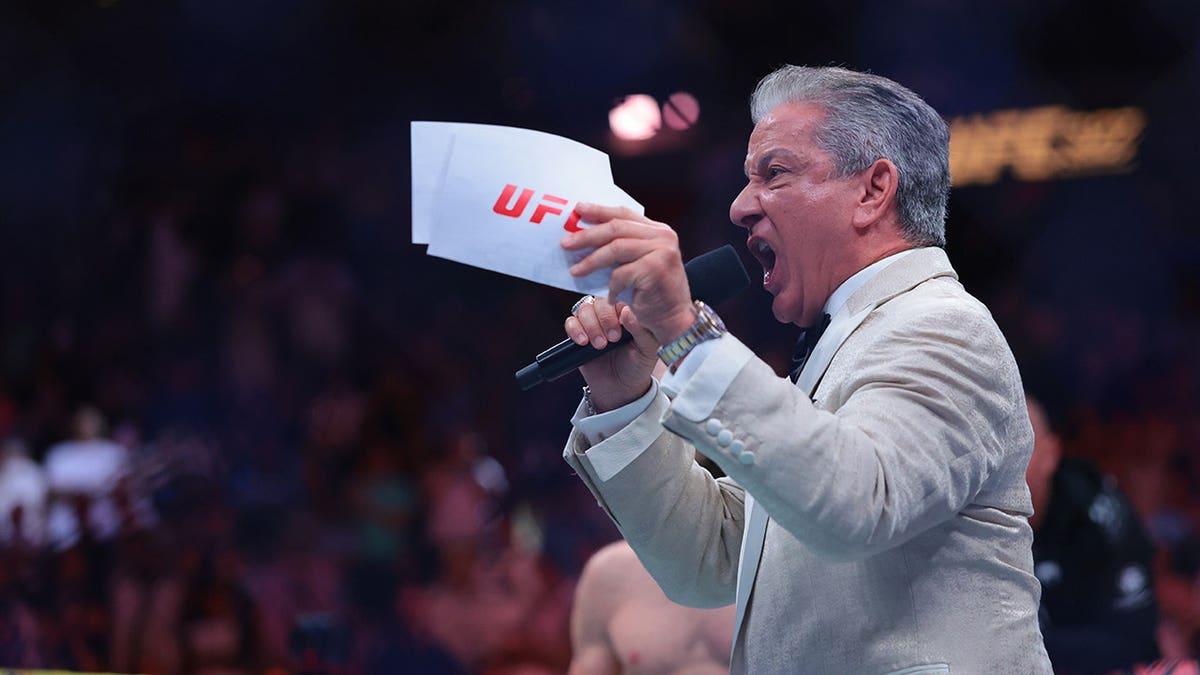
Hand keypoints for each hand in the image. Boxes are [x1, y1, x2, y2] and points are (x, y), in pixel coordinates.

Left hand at [561, 203, 694, 344]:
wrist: (674, 319)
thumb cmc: (652, 294)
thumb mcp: (637, 263)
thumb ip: (621, 247)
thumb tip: (583, 237)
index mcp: (659, 231)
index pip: (624, 214)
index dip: (599, 211)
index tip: (578, 210)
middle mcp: (663, 237)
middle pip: (617, 228)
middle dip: (587, 235)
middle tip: (566, 243)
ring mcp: (662, 251)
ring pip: (616, 248)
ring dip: (591, 260)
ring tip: (575, 270)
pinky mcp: (655, 269)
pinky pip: (621, 273)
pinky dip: (611, 286)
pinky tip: (608, 296)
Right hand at [564, 295, 660, 411]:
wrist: (620, 389)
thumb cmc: (637, 367)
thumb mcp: (647, 350)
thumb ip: (641, 330)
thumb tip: (627, 311)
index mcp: (628, 313)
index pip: (618, 298)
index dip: (616, 312)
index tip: (620, 331)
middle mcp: (610, 315)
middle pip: (599, 302)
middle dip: (603, 320)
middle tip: (611, 340)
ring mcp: (593, 323)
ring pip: (584, 309)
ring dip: (590, 326)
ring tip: (599, 345)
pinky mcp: (578, 334)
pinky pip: (570, 322)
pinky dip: (575, 330)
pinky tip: (583, 342)